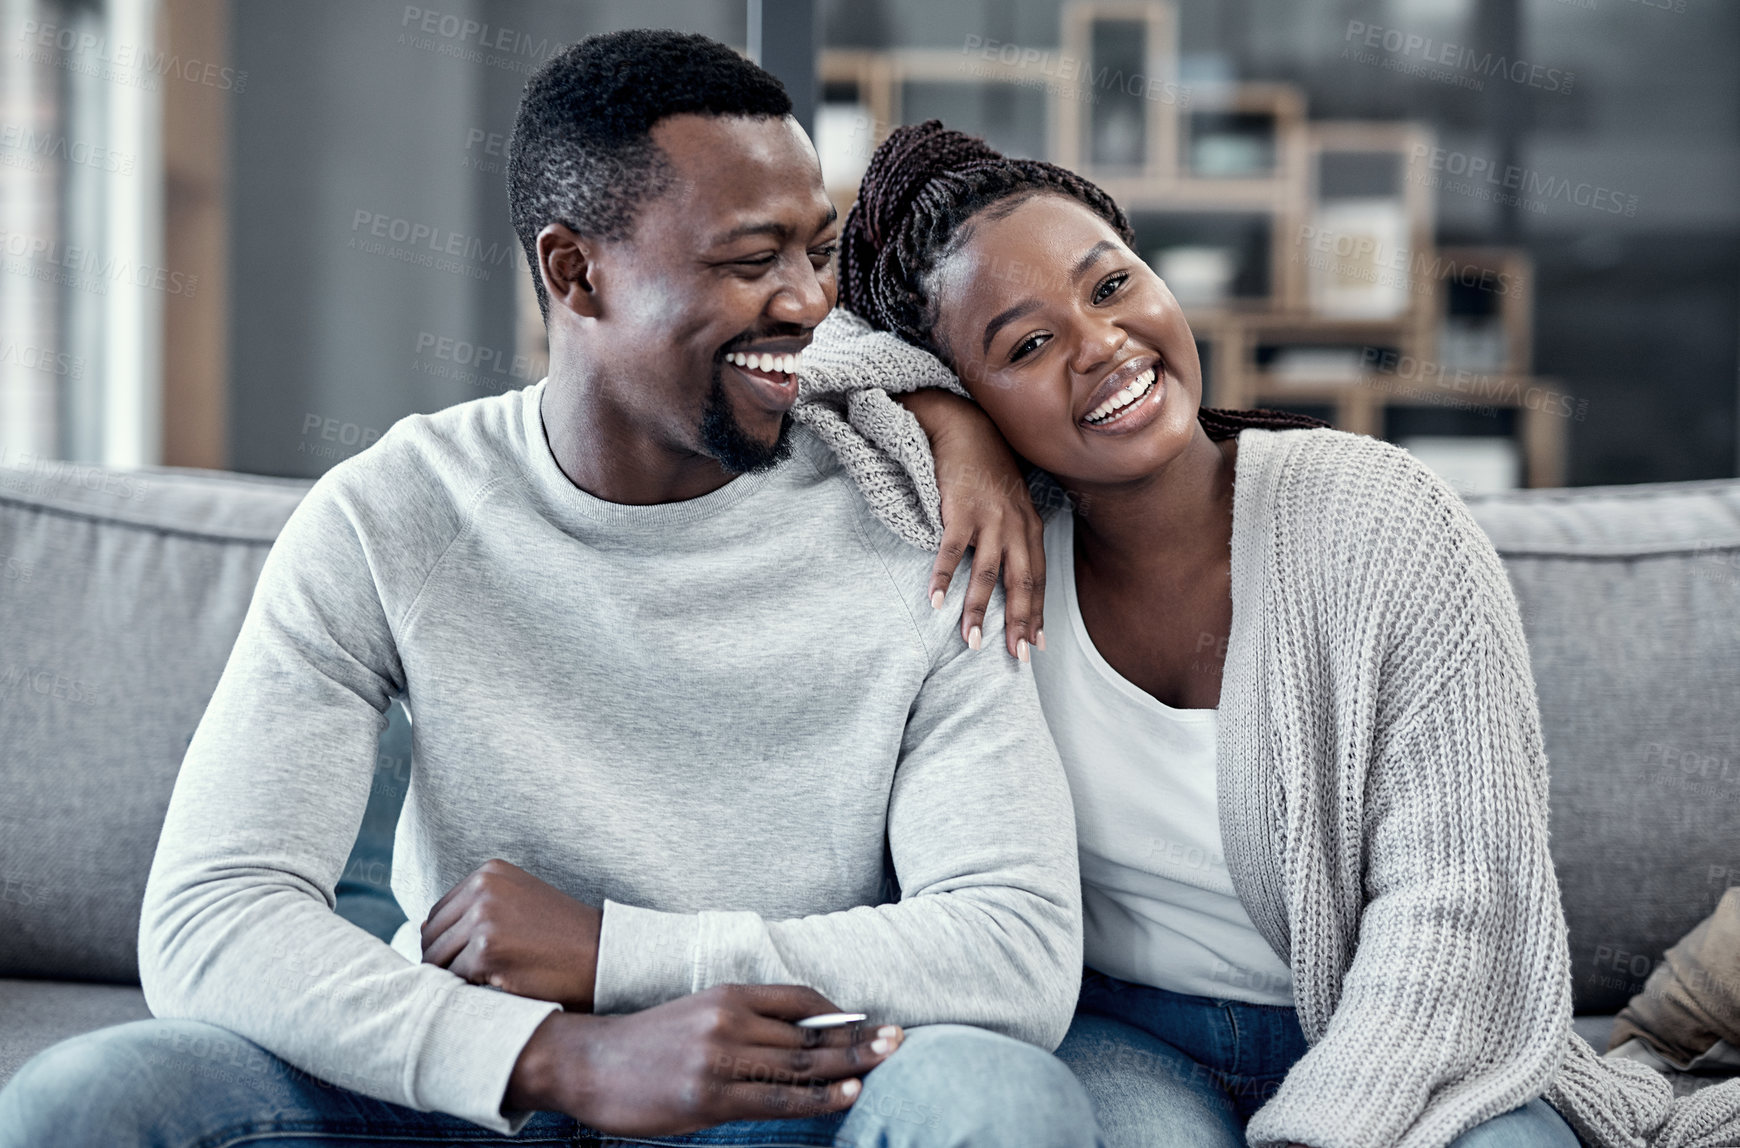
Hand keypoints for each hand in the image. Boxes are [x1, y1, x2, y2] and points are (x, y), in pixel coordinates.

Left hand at [421, 858, 601, 1011]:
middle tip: (476, 980)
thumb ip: (478, 906)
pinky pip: (454, 980)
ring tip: (487, 986)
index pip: (439, 914)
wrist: (602, 955)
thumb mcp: (519, 902)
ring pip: (437, 960)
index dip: (448, 943)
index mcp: (490, 872)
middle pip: (432, 936)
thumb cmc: (561, 937)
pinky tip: (496, 991)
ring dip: (455, 979)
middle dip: (445, 962)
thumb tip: (422, 931)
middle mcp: (484, 888)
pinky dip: (469, 992)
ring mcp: (484, 917)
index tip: (473, 961)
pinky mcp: (487, 950)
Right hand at [504, 984, 902, 1135]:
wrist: (587, 1064)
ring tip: (886, 1063)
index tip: (871, 1020)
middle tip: (900, 1038)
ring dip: (850, 1066)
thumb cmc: (646, 1045)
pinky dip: (818, 1097)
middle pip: (808, 1032)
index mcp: (727, 994)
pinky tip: (847, 1093)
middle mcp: (728, 1019)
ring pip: (800, 1064)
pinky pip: (776, 1097)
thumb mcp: (698, 1016)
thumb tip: (799, 1038)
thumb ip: (745, 1022)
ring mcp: (720, 1059)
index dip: (839, 1012)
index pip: (799, 997)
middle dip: (859, 1038)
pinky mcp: (710, 1096)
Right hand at [895, 390, 1044, 660]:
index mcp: (1030, 527)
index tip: (1037, 644)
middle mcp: (1015, 525)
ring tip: (970, 640)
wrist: (966, 428)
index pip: (1038, 578)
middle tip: (1015, 655)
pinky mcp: (960, 509)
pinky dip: (943, 577)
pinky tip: (935, 601)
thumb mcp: (1013, 503)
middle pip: (1021, 582)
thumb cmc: (987, 470)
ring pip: (987, 573)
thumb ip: (1016, 535)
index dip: (1038, 612)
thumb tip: (1012, 572)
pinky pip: (951, 551)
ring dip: (979, 609)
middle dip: (1019, 621)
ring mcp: (989, 518)